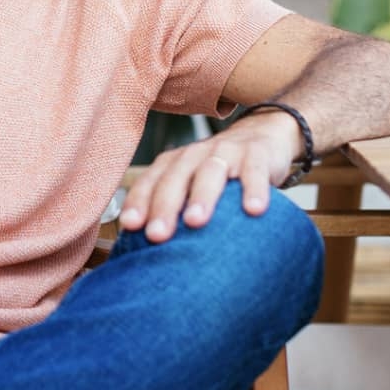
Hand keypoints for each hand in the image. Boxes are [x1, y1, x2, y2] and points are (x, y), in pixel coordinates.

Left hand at [118, 110, 302, 242]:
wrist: (259, 136)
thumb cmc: (217, 173)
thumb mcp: (192, 185)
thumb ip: (174, 209)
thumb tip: (147, 252)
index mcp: (173, 163)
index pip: (150, 182)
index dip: (138, 201)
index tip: (129, 226)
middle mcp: (194, 155)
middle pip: (175, 179)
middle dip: (164, 206)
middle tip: (157, 234)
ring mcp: (225, 153)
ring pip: (209, 172)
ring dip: (201, 196)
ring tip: (195, 221)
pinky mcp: (256, 155)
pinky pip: (254, 171)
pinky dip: (253, 189)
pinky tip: (253, 210)